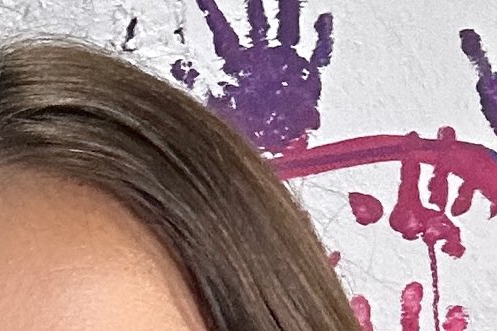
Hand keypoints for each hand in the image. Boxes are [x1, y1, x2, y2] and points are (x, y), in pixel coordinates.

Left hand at [173, 0, 334, 151]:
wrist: (272, 150)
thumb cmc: (245, 132)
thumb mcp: (212, 105)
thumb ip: (194, 81)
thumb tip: (173, 66)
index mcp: (238, 64)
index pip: (222, 33)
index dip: (212, 14)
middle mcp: (262, 59)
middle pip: (258, 22)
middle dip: (256, 3)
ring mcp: (286, 64)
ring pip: (289, 29)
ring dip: (290, 10)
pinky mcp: (307, 76)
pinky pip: (318, 53)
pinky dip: (322, 36)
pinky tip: (323, 19)